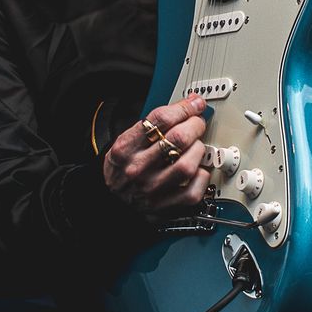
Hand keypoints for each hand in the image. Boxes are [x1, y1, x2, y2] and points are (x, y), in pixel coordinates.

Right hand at [102, 94, 209, 212]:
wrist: (111, 199)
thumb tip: (190, 105)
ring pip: (188, 163)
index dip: (184, 108)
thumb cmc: (124, 166)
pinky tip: (196, 169)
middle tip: (197, 124)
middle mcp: (138, 168)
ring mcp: (152, 189)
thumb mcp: (127, 140)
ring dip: (198, 150)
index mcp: (126, 148)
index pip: (161, 119)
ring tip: (195, 147)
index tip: (195, 104)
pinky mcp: (165, 206)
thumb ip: (155, 123)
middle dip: (195, 125)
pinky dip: (201, 176)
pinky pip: (194, 189)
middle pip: (178, 138)